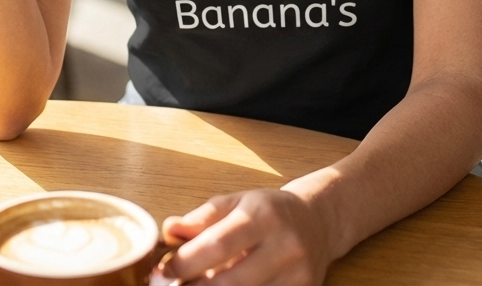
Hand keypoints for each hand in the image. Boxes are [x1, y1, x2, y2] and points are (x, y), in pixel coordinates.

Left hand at [159, 188, 330, 285]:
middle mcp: (284, 246)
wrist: (318, 223)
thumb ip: (202, 218)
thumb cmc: (269, 211)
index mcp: (263, 215)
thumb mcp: (236, 202)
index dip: (187, 262)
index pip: (219, 244)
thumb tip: (169, 230)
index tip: (163, 270)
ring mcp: (297, 276)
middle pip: (231, 282)